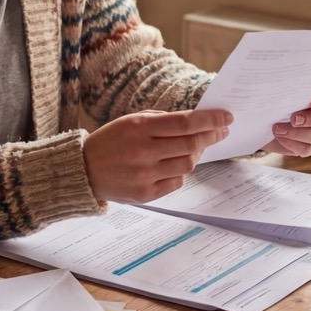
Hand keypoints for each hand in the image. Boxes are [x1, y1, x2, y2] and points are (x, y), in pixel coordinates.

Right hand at [84, 108, 231, 204]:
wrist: (84, 170)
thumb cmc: (110, 141)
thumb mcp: (131, 120)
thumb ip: (162, 121)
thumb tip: (196, 123)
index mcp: (139, 128)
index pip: (185, 123)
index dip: (209, 120)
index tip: (226, 117)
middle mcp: (144, 152)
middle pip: (191, 144)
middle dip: (212, 135)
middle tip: (221, 130)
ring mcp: (145, 175)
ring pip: (187, 165)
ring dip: (196, 154)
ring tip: (196, 146)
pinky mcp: (145, 194)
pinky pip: (176, 181)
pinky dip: (180, 171)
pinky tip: (175, 163)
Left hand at [262, 85, 310, 156]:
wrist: (261, 115)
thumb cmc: (271, 95)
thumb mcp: (275, 85)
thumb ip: (282, 80)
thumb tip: (278, 74)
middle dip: (310, 119)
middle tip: (293, 119)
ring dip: (297, 133)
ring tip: (277, 129)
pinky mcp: (309, 145)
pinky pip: (308, 149)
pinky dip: (293, 144)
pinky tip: (281, 137)